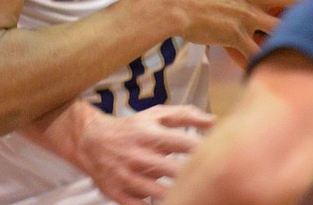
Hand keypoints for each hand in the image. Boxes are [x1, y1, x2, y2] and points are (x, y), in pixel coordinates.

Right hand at [71, 105, 214, 204]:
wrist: (91, 141)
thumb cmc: (131, 128)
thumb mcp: (154, 116)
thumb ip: (184, 115)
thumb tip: (214, 120)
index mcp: (150, 134)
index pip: (184, 143)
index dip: (204, 151)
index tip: (221, 156)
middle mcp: (138, 154)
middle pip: (173, 170)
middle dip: (191, 176)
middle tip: (212, 180)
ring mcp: (127, 176)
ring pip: (158, 193)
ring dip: (176, 195)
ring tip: (193, 194)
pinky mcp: (117, 193)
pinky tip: (171, 202)